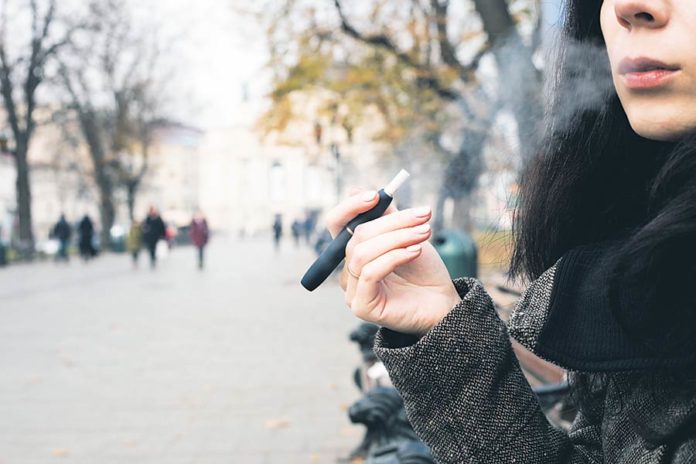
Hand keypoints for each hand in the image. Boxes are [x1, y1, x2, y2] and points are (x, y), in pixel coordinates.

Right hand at [325, 189, 460, 335]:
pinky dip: (394, 257)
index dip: (351, 206)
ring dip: (397, 238)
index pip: (337, 223)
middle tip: (423, 214)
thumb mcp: (405, 235)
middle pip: (356, 235)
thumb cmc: (423, 271)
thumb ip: (385, 216)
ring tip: (425, 233)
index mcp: (353, 251)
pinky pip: (369, 273)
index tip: (377, 195)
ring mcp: (352, 290)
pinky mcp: (361, 306)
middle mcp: (348, 270)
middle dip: (392, 222)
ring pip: (362, 253)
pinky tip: (415, 252)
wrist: (442, 303)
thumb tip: (357, 189)